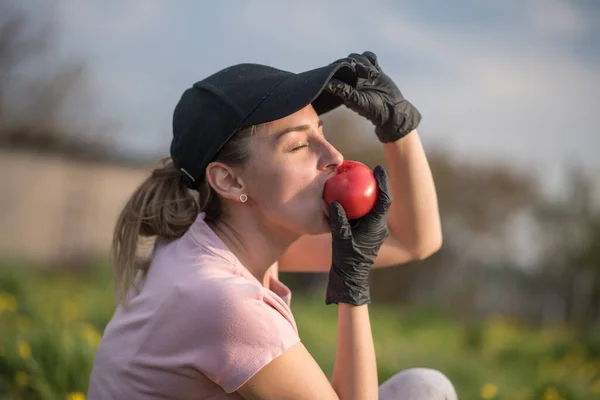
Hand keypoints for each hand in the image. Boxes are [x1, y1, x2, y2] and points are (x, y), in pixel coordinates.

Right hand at [325, 165, 391, 305]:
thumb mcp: (340, 238)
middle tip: (370, 170)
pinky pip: (367, 213)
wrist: (351, 278)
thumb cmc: (346, 259)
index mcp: (376, 226)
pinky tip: (351, 197)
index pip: (383, 199)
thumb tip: (334, 202)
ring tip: (361, 179)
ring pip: (375, 207)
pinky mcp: (368, 233)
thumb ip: (338, 220)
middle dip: (377, 184)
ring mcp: (374, 230)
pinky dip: (362, 203)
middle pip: (381, 200)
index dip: (382, 182)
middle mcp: (378, 226)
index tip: (378, 168)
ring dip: (370, 193)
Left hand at [326, 51, 421, 142]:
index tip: (349, 69)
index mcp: (345, 85)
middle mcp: (352, 79)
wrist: (392, 109)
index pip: (337, 69)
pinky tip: (375, 69)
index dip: (340, 66)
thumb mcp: (356, 101)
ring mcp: (363, 74)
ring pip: (359, 58)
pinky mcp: (375, 70)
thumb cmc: (372, 109)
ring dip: (365, 64)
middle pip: (348, 61)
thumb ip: (343, 90)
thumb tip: (327, 83)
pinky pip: (370, 57)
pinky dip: (371, 58)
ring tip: (373, 76)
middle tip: (366, 76)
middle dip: (356, 65)